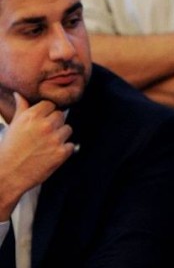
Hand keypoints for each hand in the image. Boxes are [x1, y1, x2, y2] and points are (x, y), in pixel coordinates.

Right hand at [0, 93, 74, 217]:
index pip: (50, 105)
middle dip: (54, 123)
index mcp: (32, 116)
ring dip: (61, 136)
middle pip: (60, 115)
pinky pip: (71, 145)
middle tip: (44, 134)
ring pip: (68, 129)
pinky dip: (64, 149)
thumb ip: (21, 108)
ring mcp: (55, 139)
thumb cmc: (9, 149)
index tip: (43, 120)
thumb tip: (19, 95)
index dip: (47, 112)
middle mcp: (45, 125)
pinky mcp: (62, 152)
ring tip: (47, 144)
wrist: (8, 172)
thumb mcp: (14, 125)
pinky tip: (51, 153)